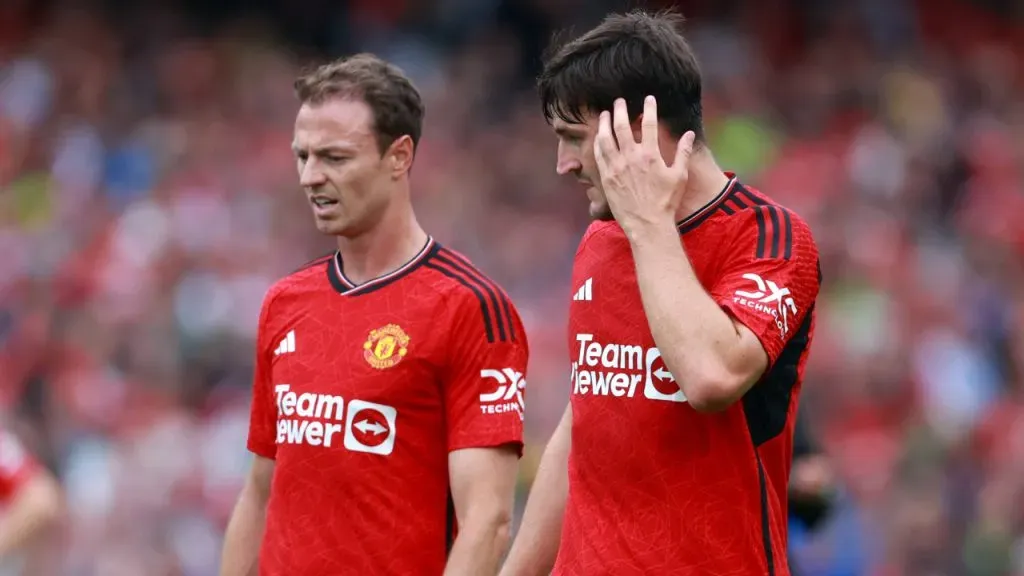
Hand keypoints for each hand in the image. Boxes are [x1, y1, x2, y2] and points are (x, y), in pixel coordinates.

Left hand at [594, 96, 695, 234]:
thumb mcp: (679, 176)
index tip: (648, 99)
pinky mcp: (606, 178)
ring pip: (606, 138)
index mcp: (650, 155)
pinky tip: (599, 136)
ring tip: (604, 114)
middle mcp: (631, 157)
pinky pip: (599, 155)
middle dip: (620, 110)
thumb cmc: (666, 202)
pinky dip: (598, 143)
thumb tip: (689, 134)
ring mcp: (616, 167)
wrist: (647, 225)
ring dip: (605, 124)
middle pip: (622, 126)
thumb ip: (683, 152)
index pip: (648, 123)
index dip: (648, 108)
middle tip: (619, 101)